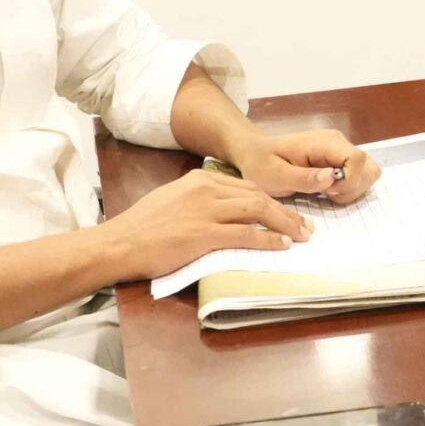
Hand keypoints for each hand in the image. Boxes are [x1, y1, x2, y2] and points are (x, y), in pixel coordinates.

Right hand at [99, 169, 311, 279]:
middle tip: (305, 226)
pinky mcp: (202, 234)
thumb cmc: (142, 228)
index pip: (247, 186)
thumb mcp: (173, 200)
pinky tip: (281, 246)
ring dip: (285, 223)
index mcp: (199, 179)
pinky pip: (245, 234)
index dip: (273, 200)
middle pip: (258, 195)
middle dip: (286, 211)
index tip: (288, 212)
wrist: (119, 243)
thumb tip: (223, 210)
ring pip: (257, 210)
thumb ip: (199, 200)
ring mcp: (204, 211)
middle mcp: (205, 189)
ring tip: (301, 236)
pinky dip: (268, 240)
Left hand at [232, 127, 381, 203]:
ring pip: (368, 174)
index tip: (327, 191)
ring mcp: (341, 150)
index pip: (357, 159)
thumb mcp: (275, 175)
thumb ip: (304, 178)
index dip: (349, 181)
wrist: (256, 153)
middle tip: (324, 194)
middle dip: (350, 189)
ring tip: (325, 192)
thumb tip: (331, 177)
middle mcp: (338, 142)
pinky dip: (349, 189)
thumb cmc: (262, 163)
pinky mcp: (341, 159)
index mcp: (324, 143)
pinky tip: (328, 190)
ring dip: (351, 190)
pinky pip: (360, 177)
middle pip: (368, 168)